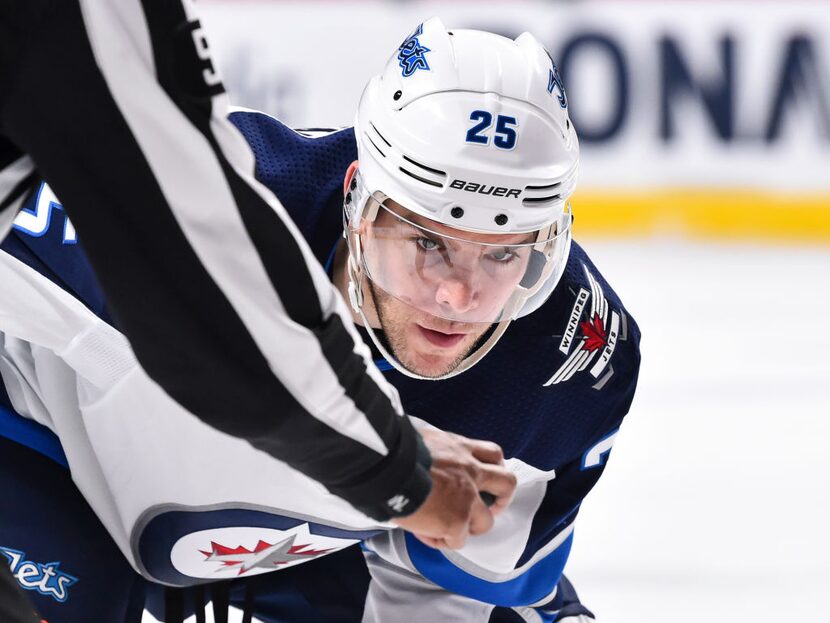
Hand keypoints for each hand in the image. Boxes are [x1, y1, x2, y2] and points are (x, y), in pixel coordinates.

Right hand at [392, 428, 515, 548]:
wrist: (387, 466)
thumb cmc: (393, 451)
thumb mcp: (418, 440)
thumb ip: (431, 453)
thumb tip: (420, 464)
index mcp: (459, 447)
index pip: (491, 453)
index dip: (492, 468)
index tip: (482, 478)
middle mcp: (470, 470)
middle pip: (507, 483)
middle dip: (502, 499)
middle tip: (489, 507)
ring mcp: (468, 498)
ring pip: (486, 521)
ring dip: (470, 527)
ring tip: (451, 529)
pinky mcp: (457, 520)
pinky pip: (457, 541)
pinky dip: (443, 541)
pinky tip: (425, 535)